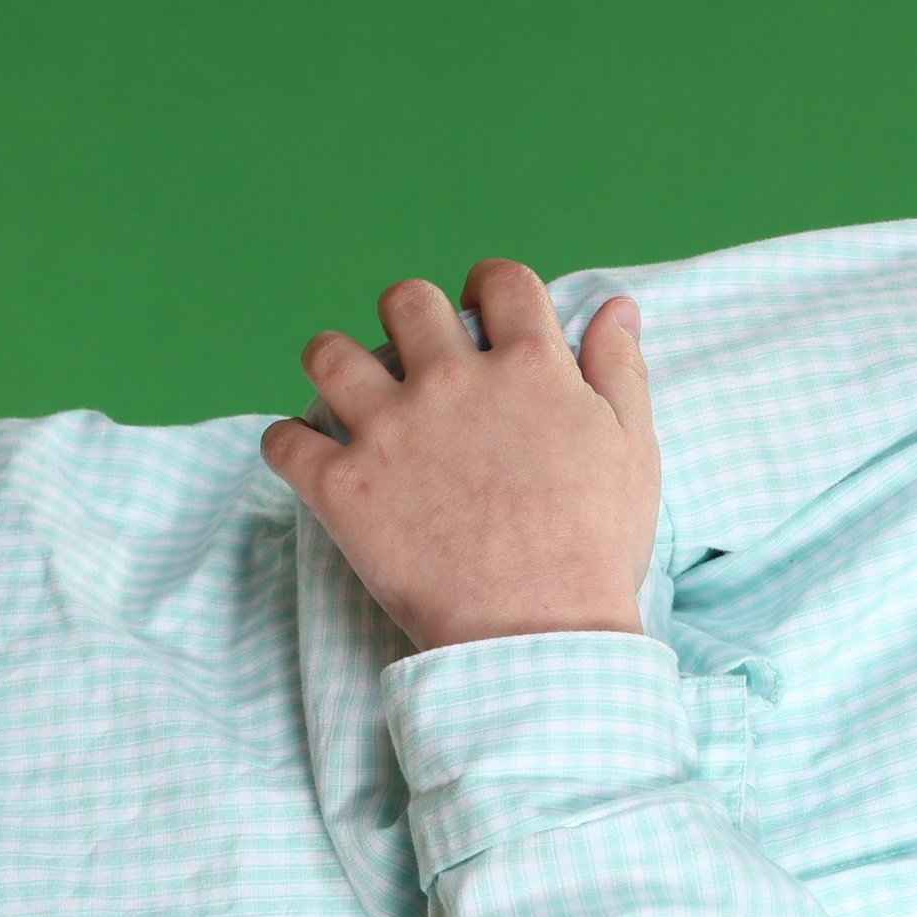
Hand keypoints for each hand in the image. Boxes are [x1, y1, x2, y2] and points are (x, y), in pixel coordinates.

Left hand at [260, 263, 658, 652]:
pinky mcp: (341, 488)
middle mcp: (451, 382)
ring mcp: (388, 432)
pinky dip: (288, 444)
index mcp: (528, 366)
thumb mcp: (633, 449)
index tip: (484, 313)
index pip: (501, 281)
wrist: (540, 635)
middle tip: (417, 357)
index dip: (491, 288)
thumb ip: (619, 368)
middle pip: (406, 301)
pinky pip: (283, 441)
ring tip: (351, 391)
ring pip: (328, 353)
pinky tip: (310, 456)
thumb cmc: (596, 547)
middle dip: (410, 318)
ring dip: (336, 363)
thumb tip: (617, 306)